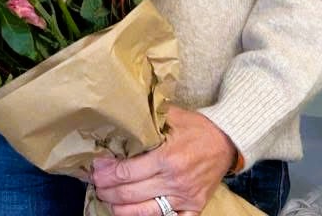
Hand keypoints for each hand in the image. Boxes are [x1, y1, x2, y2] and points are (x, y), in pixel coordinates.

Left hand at [90, 107, 236, 215]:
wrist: (226, 141)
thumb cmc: (196, 127)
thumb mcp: (171, 116)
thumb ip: (146, 120)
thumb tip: (117, 118)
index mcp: (167, 158)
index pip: (127, 172)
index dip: (107, 173)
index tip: (95, 170)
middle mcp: (175, 181)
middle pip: (131, 193)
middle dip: (108, 191)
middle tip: (96, 185)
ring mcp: (185, 198)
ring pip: (145, 212)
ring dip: (121, 209)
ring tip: (108, 201)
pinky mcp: (194, 208)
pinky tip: (133, 213)